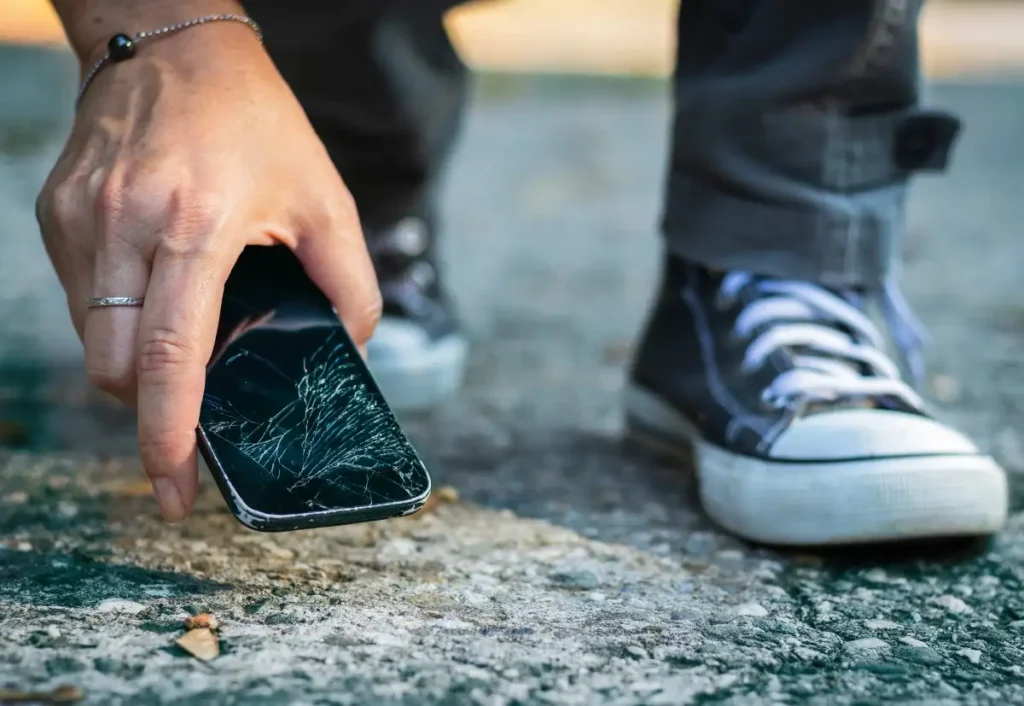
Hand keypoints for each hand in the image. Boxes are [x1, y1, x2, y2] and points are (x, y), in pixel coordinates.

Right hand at [36, 22, 380, 521]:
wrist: (172, 44)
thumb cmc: (256, 120)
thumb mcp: (325, 196)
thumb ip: (350, 280)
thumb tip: (352, 347)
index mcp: (194, 229)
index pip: (168, 356)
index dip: (168, 434)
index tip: (174, 487)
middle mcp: (124, 227)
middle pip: (114, 367)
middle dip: (147, 410)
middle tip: (185, 424)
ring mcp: (80, 220)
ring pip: (90, 338)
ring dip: (131, 365)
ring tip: (177, 352)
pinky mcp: (57, 211)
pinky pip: (78, 298)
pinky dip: (113, 322)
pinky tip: (153, 301)